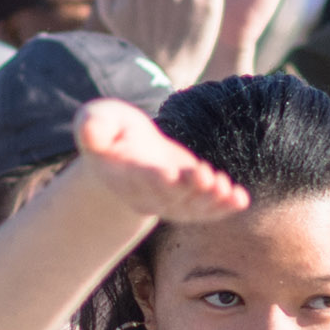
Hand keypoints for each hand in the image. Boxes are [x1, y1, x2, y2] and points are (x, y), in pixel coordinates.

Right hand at [65, 98, 245, 225]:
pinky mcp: (188, 200)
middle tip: (208, 177)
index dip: (154, 178)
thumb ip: (93, 125)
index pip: (138, 178)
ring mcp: (169, 200)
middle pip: (170, 195)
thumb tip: (88, 126)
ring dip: (210, 199)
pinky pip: (206, 209)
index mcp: (123, 173)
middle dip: (189, 188)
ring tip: (227, 189)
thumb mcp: (98, 120)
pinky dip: (224, 207)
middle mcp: (146, 193)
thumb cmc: (111, 131)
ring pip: (191, 206)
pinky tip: (240, 199)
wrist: (127, 153)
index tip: (170, 174)